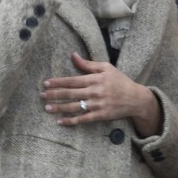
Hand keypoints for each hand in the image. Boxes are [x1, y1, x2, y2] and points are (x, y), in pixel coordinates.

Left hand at [41, 52, 161, 135]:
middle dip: (54, 95)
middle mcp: (95, 91)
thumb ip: (88, 64)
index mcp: (95, 79)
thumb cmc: (120, 81)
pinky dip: (71, 121)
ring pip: (74, 106)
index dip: (58, 82)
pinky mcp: (100, 115)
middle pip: (70, 94)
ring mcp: (97, 104)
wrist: (135, 98)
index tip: (46, 83)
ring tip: (47, 108)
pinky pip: (83, 119)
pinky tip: (60, 121)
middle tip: (41, 96)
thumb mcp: (106, 68)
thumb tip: (73, 55)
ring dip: (59, 108)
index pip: (72, 80)